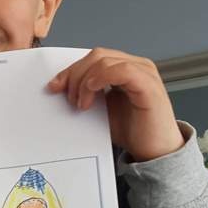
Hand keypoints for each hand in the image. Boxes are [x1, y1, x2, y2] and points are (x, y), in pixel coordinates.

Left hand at [47, 48, 184, 160]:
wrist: (154, 152)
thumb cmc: (131, 131)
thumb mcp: (100, 110)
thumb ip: (85, 95)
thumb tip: (59, 88)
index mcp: (125, 68)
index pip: (93, 58)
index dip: (71, 70)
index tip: (53, 87)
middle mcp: (136, 65)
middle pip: (96, 56)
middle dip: (75, 76)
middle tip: (69, 100)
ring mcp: (144, 72)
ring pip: (105, 61)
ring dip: (85, 81)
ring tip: (81, 104)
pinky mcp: (148, 85)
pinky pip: (122, 70)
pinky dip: (101, 78)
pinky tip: (91, 92)